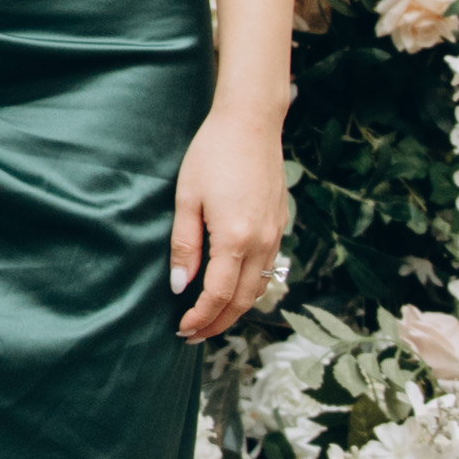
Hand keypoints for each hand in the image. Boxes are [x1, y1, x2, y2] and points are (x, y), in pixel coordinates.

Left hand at [170, 112, 287, 341]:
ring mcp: (275, 235)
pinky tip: (231, 290)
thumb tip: (179, 286)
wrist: (251, 122)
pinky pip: (267, 270)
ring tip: (209, 320)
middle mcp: (261, 242)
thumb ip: (184, 245)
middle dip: (217, 324)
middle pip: (241, 302)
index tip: (182, 330)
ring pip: (258, 289)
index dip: (199, 318)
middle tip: (193, 336)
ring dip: (234, 311)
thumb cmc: (212, 154)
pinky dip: (249, 289)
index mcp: (235, 238)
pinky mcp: (280, 225)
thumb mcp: (187, 198)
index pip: (217, 296)